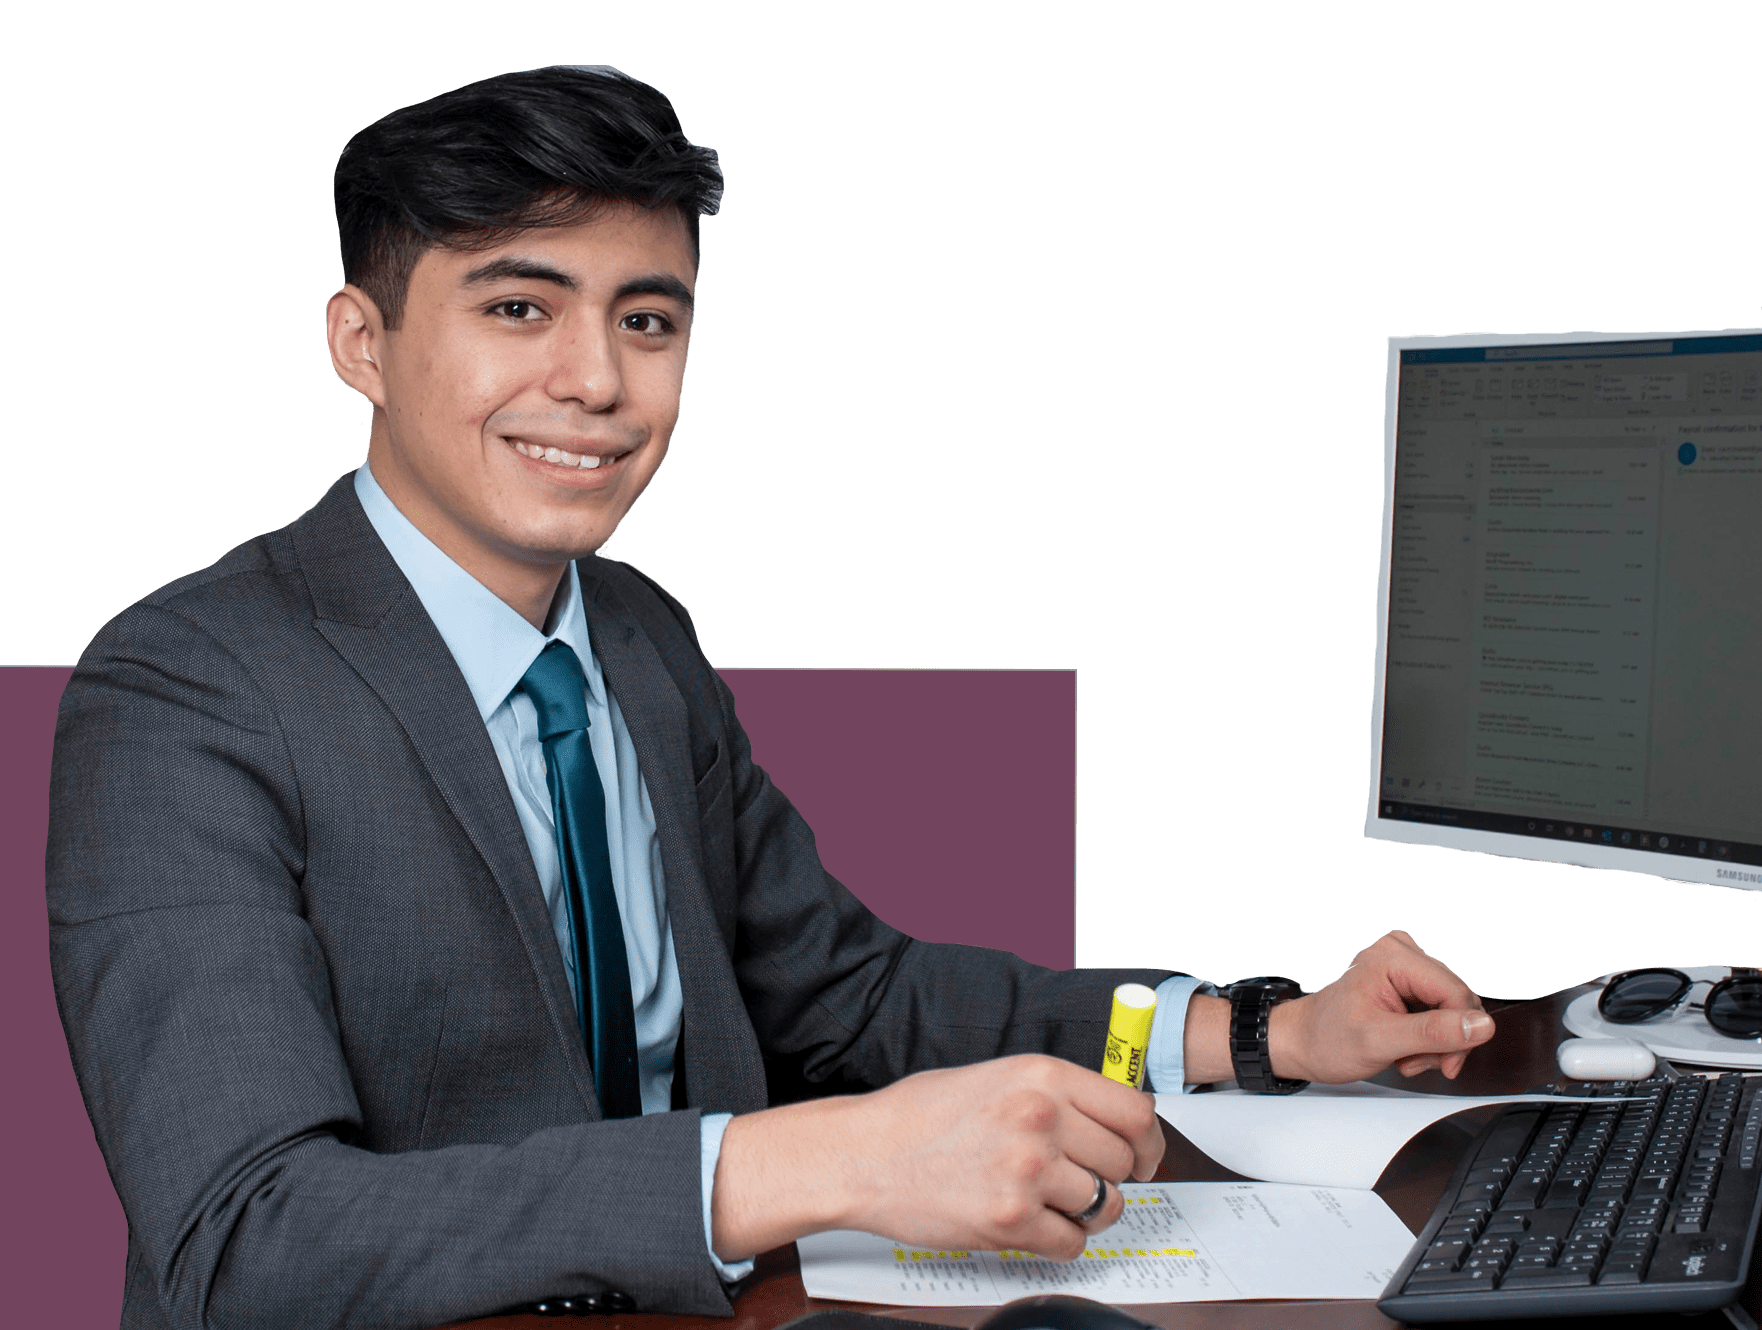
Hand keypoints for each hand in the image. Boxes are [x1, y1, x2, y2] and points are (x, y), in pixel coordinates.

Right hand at [711, 1054, 1162, 1262]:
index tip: (1142, 1156)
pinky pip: (1072, 1243)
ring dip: (1086, 1213)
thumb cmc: (920, 1116)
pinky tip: (1031, 1226)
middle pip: (1125, 1161)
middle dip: (1113, 1178)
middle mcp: (1041, 1117)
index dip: (1147, 1141)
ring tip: (1051, 1204)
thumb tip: (1111, 1119)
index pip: (1135, 1111)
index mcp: (1042, 1075)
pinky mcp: (1011, 1220)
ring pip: (1106, 1206)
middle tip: (1088, 1184)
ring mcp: (1028, 1170)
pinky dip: (1059, 1242)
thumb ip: (1055, 1093)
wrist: (863, 1154)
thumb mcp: (996, 1077)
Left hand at [1265, 930, 1494, 1082]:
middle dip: (1444, 1040)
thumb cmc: (1327, 1038)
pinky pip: (1440, 1010)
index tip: (1445, 1063)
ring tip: (1404, 1056)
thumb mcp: (1380, 1041)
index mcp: (1392, 957)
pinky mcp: (1407, 981)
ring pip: (1452, 1009)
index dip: (1460, 1033)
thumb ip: (1433, 1033)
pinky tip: (1405, 1047)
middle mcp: (1401, 952)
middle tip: (1415, 1061)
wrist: (1303, 1042)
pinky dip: (1428, 1037)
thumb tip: (1482, 1025)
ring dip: (1435, 1043)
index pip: (1457, 993)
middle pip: (1458, 1000)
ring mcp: (1404, 964)